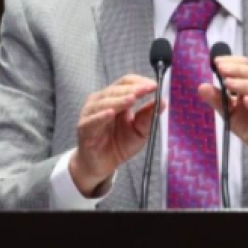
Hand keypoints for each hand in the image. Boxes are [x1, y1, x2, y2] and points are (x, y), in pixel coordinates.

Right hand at [69, 75, 161, 195]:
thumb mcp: (140, 131)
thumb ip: (148, 116)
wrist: (103, 165)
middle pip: (115, 90)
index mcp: (115, 98)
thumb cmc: (119, 144)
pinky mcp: (84, 128)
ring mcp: (91, 113)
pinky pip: (93, 120)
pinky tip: (111, 113)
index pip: (126, 82)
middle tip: (146, 89)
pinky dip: (101, 116)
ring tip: (132, 99)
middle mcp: (101, 101)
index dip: (139, 82)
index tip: (155, 86)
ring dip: (119, 100)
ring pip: (104, 102)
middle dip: (132, 89)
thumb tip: (162, 101)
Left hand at [198, 56, 247, 162]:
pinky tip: (246, 100)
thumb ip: (217, 99)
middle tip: (221, 69)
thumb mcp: (229, 111)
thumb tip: (201, 86)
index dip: (232, 61)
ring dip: (244, 84)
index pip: (247, 65)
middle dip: (236, 70)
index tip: (216, 62)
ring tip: (229, 83)